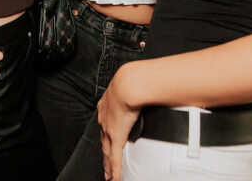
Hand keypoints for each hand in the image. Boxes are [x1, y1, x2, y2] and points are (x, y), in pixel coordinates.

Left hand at [98, 64, 140, 180]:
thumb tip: (148, 88)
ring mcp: (108, 129)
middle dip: (104, 155)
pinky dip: (114, 170)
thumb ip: (137, 90)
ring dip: (108, 166)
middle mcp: (104, 119)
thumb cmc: (133, 81)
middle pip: (103, 142)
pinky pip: (114, 159)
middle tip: (106, 166)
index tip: (107, 141)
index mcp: (106, 105)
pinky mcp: (115, 137)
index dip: (105, 136)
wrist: (129, 84)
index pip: (104, 124)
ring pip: (106, 153)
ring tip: (109, 176)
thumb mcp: (131, 85)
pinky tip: (114, 179)